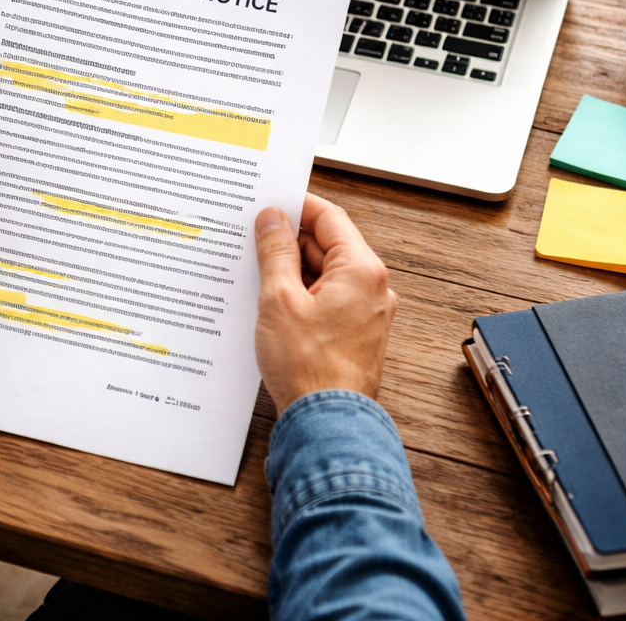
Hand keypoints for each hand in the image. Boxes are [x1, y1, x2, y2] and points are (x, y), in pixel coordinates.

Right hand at [253, 193, 396, 413]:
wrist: (327, 423)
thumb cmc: (308, 366)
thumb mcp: (279, 298)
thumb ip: (275, 251)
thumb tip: (272, 218)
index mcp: (361, 270)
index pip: (330, 218)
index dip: (298, 205)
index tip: (270, 201)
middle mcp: (372, 287)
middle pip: (328, 245)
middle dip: (290, 240)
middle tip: (253, 238)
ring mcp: (366, 312)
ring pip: (325, 273)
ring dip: (292, 268)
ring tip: (256, 272)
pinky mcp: (354, 333)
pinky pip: (327, 298)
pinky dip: (301, 293)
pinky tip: (272, 300)